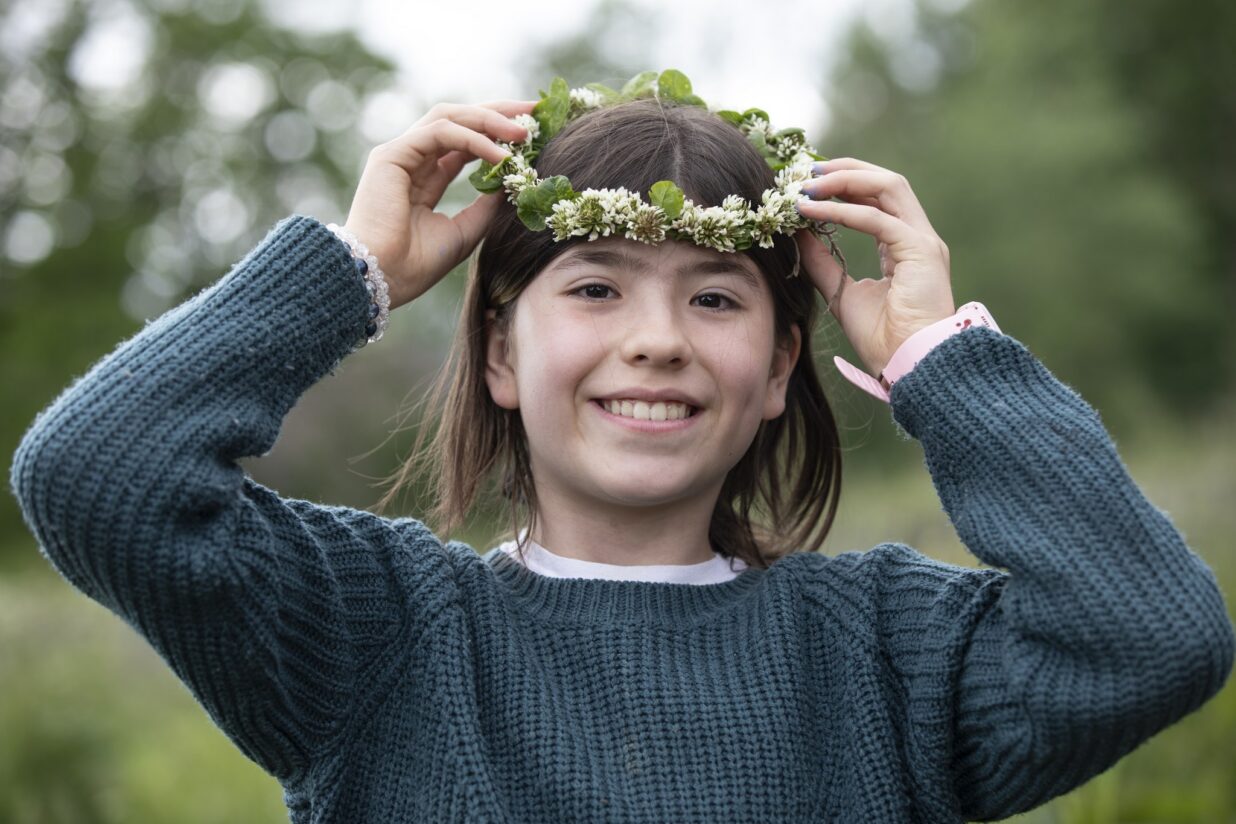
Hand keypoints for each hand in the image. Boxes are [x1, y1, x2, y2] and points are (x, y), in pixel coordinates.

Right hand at [342, 100, 537, 308]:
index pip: (465, 142)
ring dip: (489, 120)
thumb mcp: (464, 232)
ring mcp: (400, 153)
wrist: (381, 279)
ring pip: (449, 118)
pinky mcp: (391, 155)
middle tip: (534, 112)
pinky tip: (500, 155)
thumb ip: (486, 206)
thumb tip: (513, 182)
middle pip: (458, 120)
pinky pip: (440, 133)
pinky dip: (474, 140)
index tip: (533, 132)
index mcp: (424, 177)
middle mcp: (412, 159)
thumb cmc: (415, 264)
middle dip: (498, 113)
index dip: (497, 133)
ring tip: (523, 132)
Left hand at [794, 158, 955, 378]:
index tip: (808, 182)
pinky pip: (878, 220)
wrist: (909, 367)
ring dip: (845, 180)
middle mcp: (918, 237)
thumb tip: (797, 233)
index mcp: (904, 245)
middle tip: (806, 171)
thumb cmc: (883, 339)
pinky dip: (843, 212)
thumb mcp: (841, 293)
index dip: (844, 184)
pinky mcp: (921, 251)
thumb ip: (822, 262)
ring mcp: (923, 241)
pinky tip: (812, 211)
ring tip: (808, 184)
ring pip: (888, 187)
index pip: (877, 198)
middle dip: (845, 170)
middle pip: (886, 182)